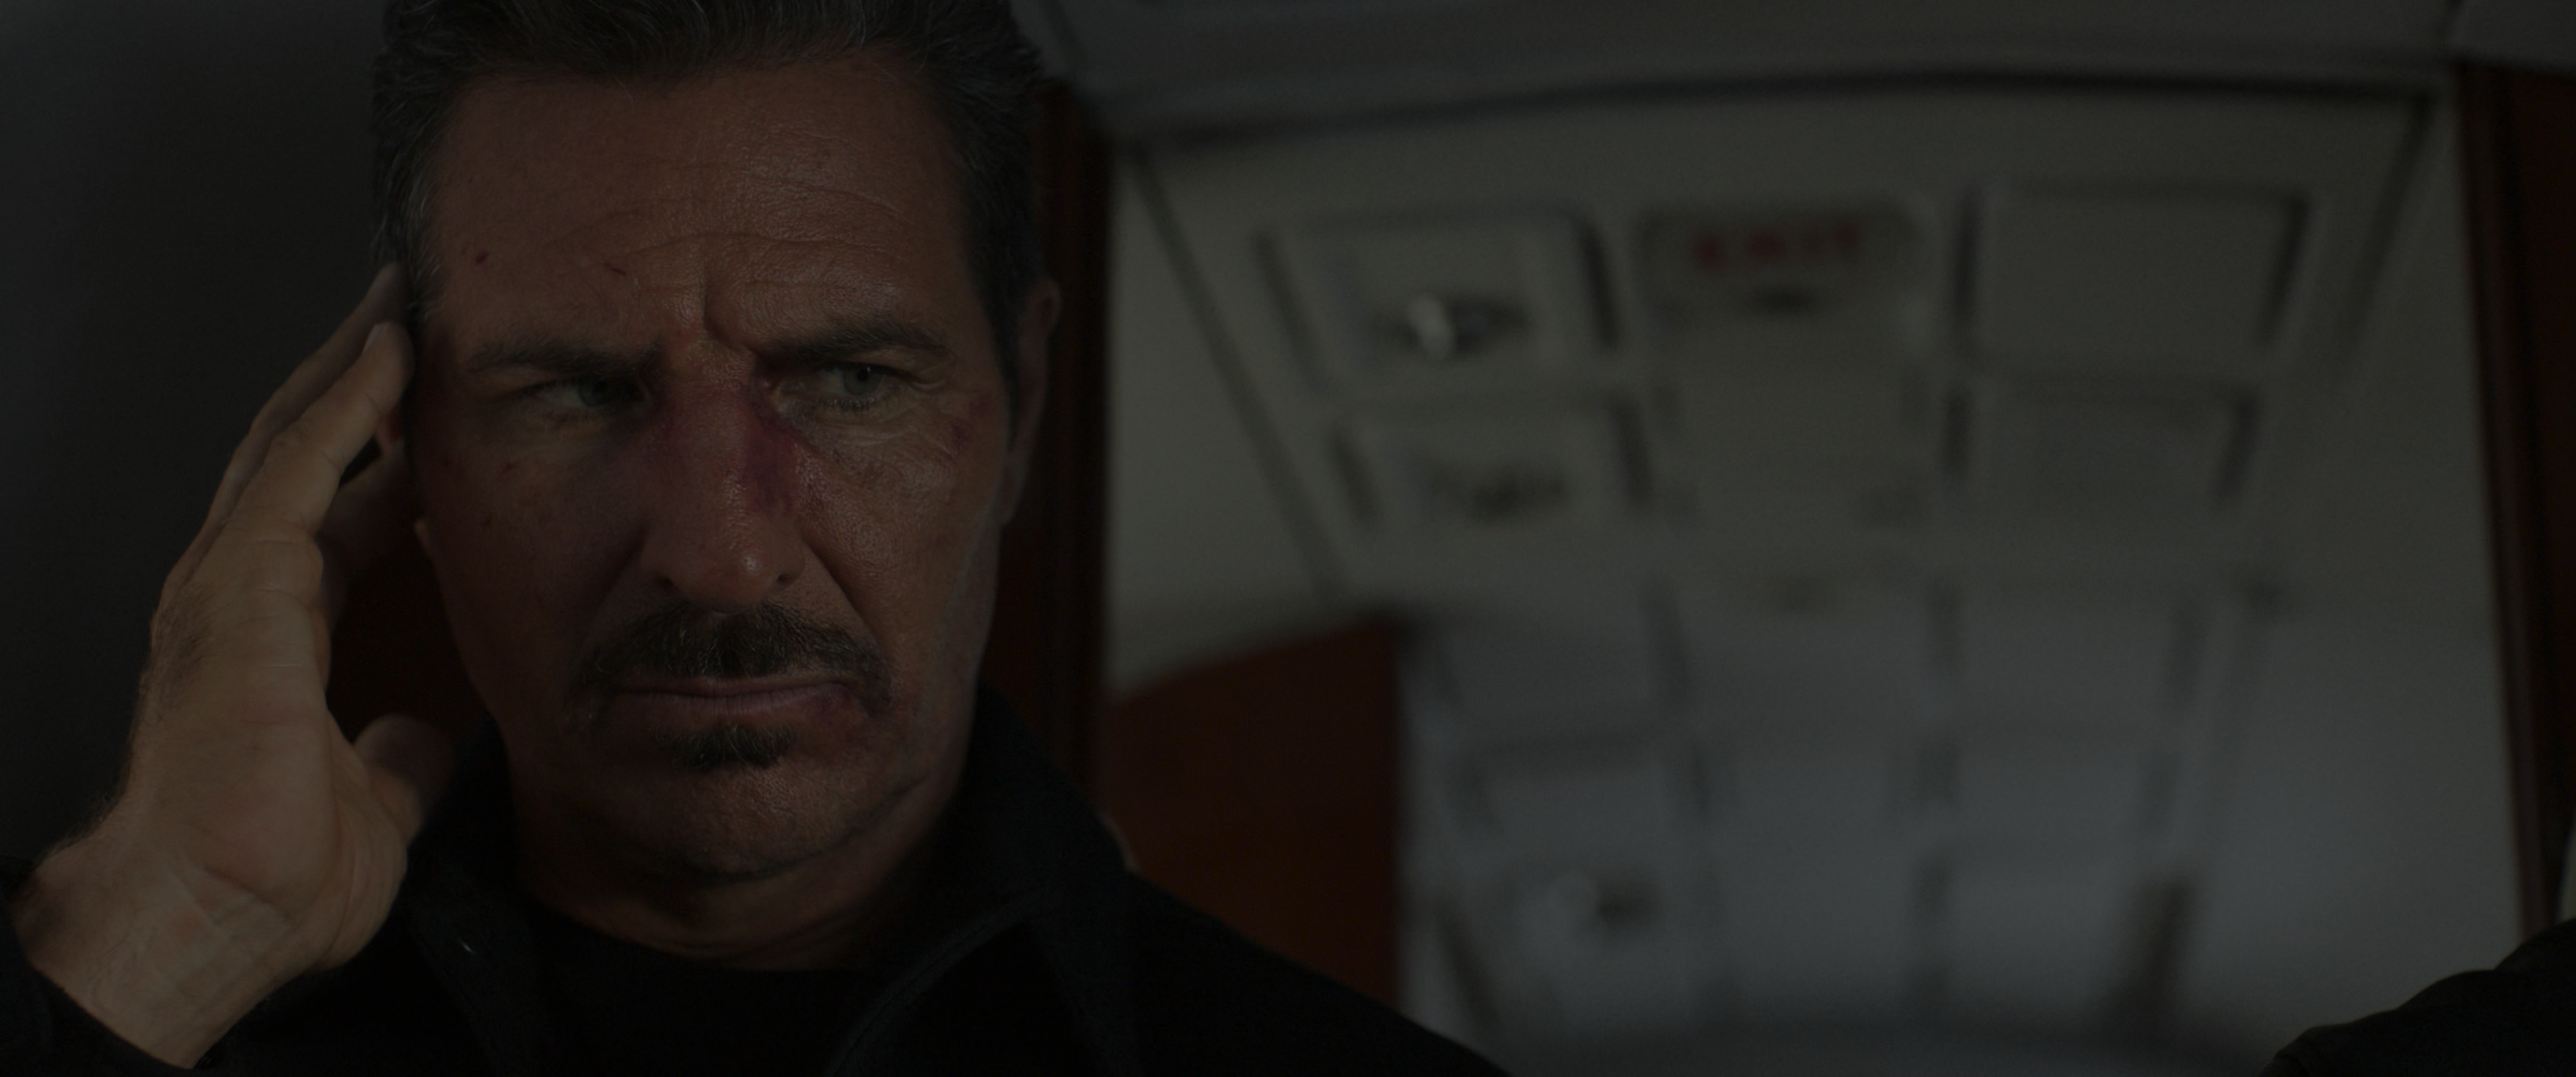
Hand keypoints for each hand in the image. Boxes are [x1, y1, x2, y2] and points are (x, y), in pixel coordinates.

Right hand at [5, 266, 458, 1064]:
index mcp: (271, 637)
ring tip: (406, 299)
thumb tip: (428, 735)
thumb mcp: (370, 803)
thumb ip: (396, 756)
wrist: (207, 913)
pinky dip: (343, 404)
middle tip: (415, 315)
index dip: (386, 463)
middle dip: (361, 385)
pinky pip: (297, 467)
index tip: (436, 418)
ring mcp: (229, 584)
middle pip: (308, 459)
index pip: (338, 520)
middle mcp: (242, 596)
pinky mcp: (237, 584)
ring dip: (354, 367)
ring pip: (298, 440)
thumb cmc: (269, 880)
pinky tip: (386, 351)